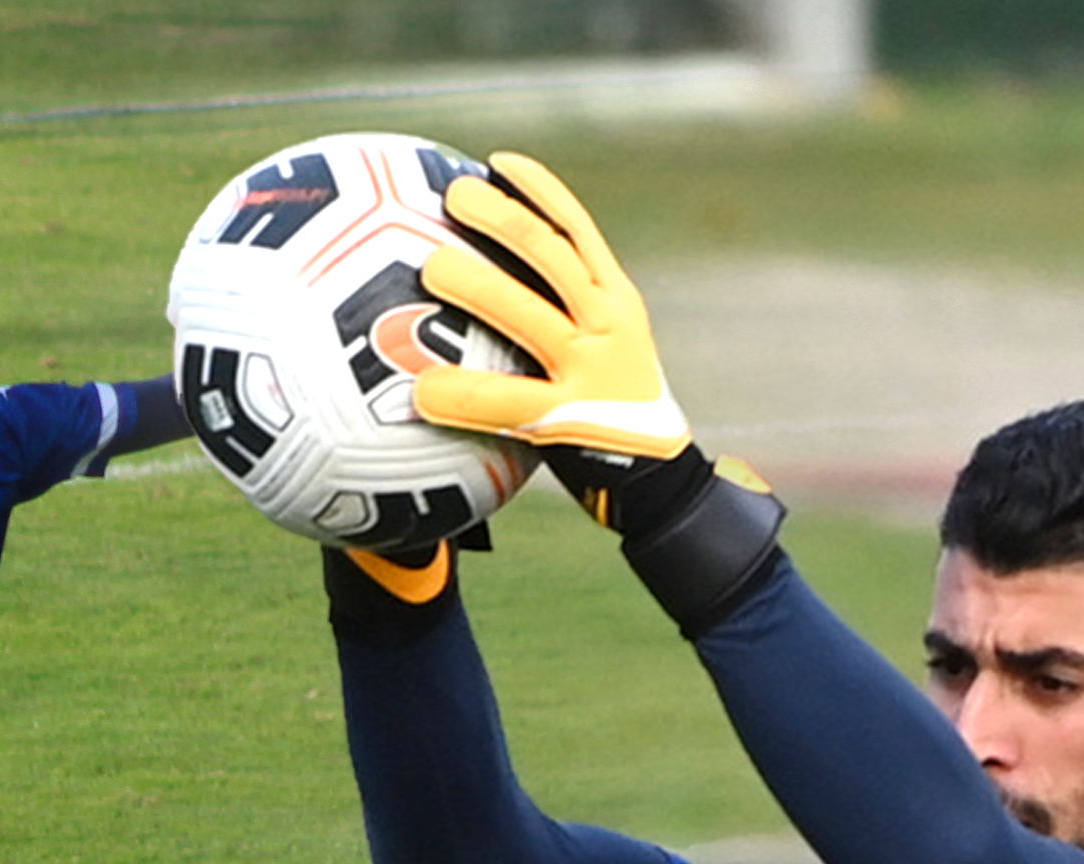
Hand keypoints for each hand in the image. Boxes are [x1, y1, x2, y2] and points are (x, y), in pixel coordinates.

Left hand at [416, 152, 785, 636]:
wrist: (661, 481)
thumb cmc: (612, 411)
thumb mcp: (600, 352)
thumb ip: (558, 318)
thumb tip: (487, 290)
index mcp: (615, 301)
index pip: (578, 230)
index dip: (539, 191)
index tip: (496, 161)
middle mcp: (610, 325)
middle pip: (555, 256)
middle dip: (504, 219)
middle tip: (452, 195)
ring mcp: (593, 370)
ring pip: (534, 317)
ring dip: (481, 288)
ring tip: (429, 268)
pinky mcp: (572, 420)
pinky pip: (510, 403)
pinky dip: (465, 395)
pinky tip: (422, 390)